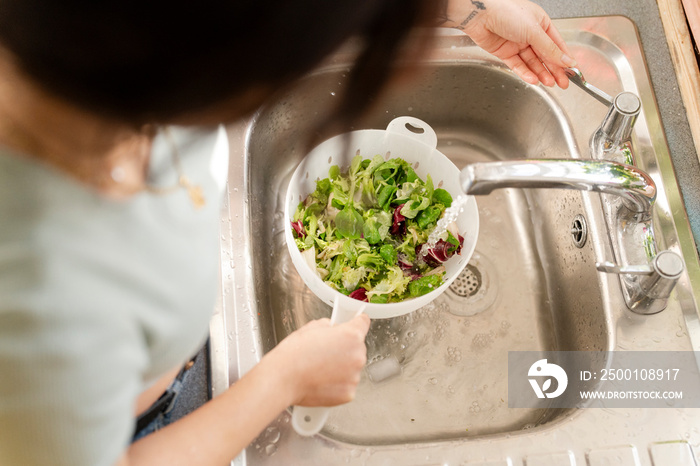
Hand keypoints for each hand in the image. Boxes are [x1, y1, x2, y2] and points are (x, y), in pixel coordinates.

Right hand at [266, 313, 370, 406]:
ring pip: (352, 368)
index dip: (357, 322)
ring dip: (341, 367)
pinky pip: (346, 385)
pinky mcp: (348, 394)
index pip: (363, 323)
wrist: (282, 379)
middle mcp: (357, 355)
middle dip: (344, 348)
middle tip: (325, 352)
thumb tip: (333, 330)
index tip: (355, 324)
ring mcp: (354, 376)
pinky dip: (337, 384)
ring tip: (319, 368)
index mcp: (351, 335)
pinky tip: (321, 380)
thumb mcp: (311, 327)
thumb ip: (329, 326)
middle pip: (357, 348)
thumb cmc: (293, 354)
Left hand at [441, 0, 575, 87]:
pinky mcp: (505, 52)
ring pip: (532, 62)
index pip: (557, 44)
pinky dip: (526, 73)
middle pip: (545, 56)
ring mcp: (517, 44)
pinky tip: (534, 80)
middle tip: (563, 83)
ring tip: (549, 83)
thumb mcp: (534, 31)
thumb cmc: (506, 12)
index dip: (565, 58)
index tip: (573, 71)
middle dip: (554, 70)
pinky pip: (518, 65)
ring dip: (541, 73)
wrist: (480, 16)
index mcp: (541, 23)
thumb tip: (566, 60)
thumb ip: (550, 49)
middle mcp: (530, 33)